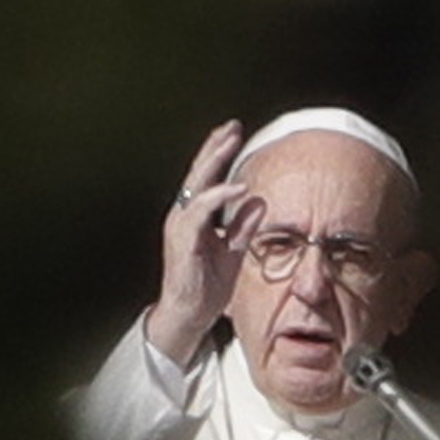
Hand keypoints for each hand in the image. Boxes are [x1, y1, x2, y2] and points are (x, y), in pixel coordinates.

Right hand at [144, 119, 263, 365]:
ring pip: (196, 185)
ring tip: (231, 142)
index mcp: (193, 217)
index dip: (217, 153)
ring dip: (214, 162)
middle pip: (198, 173)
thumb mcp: (233, 250)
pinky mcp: (184, 239)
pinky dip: (219, 197)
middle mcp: (183, 216)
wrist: (189, 314)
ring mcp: (180, 226)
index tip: (233, 132)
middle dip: (215, 147)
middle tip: (232, 126)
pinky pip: (201, 212)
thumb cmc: (207, 285)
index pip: (204, 178)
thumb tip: (258, 200)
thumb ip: (243, 225)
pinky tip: (238, 188)